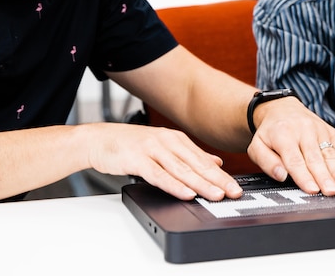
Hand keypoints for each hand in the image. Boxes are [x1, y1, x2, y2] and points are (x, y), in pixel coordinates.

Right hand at [87, 122, 243, 200]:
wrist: (98, 139)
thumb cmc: (129, 145)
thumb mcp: (162, 146)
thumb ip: (188, 155)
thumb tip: (216, 162)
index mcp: (175, 139)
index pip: (203, 160)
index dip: (221, 175)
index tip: (236, 188)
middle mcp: (167, 142)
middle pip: (196, 165)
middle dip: (217, 180)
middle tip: (234, 193)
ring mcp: (152, 150)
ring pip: (181, 170)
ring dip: (201, 184)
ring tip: (216, 195)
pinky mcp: (138, 160)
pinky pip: (159, 175)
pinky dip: (174, 185)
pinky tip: (186, 193)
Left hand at [246, 97, 334, 195]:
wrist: (281, 107)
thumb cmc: (269, 133)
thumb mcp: (257, 145)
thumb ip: (266, 162)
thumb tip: (281, 175)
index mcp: (282, 134)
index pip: (294, 159)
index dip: (304, 176)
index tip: (312, 189)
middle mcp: (303, 130)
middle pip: (315, 158)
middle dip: (324, 176)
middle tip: (330, 192)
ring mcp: (318, 129)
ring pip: (329, 153)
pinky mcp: (329, 130)